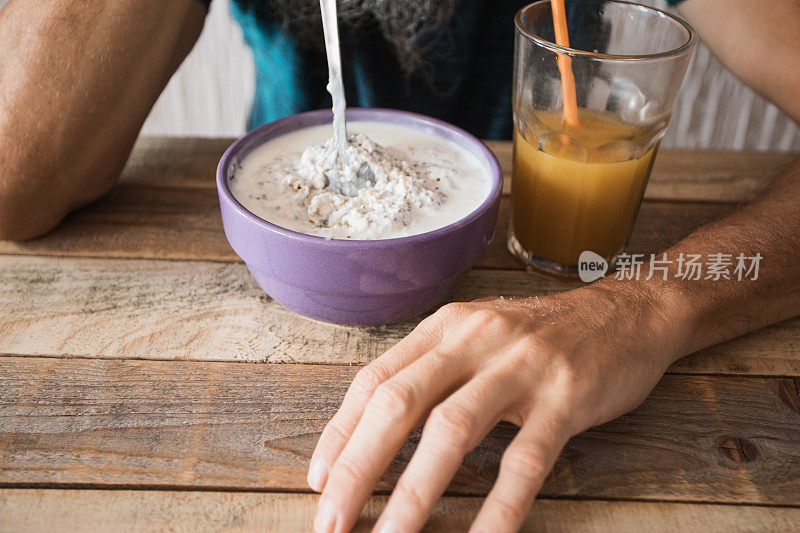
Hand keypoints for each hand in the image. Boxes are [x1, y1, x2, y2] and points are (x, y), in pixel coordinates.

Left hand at [307, 281, 682, 531]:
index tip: (318, 479)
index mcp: (445, 326)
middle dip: (358, 468)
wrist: (627, 312)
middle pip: (399, 403)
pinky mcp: (565, 397)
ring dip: (414, 492)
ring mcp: (521, 366)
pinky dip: (499, 507)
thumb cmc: (541, 334)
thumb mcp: (477, 334)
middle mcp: (475, 338)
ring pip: (451, 431)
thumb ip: (431, 370)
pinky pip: (525, 460)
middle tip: (332, 521)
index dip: (340, 432)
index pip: (375, 379)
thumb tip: (374, 428)